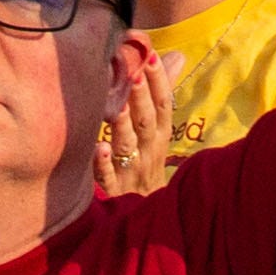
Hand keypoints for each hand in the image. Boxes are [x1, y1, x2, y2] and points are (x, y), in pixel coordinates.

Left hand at [93, 36, 178, 199]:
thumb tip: (177, 55)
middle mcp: (148, 152)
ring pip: (128, 146)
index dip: (159, 80)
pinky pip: (108, 177)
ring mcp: (131, 172)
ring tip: (117, 105)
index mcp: (160, 136)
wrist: (150, 219)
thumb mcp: (160, 131)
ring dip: (123, 125)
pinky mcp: (113, 191)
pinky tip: (97, 147)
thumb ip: (163, 93)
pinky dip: (103, 164)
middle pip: (146, 122)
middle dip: (141, 96)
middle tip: (133, 72)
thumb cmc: (148, 164)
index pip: (163, 105)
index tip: (151, 55)